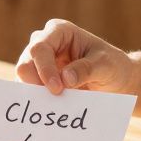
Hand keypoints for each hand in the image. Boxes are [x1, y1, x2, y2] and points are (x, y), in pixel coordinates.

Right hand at [16, 19, 135, 94]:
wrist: (116, 80)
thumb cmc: (112, 66)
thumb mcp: (106, 65)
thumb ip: (86, 69)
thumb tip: (64, 79)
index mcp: (59, 31)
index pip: (40, 48)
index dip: (44, 69)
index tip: (57, 89)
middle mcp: (44, 43)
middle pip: (26, 63)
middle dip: (37, 83)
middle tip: (56, 99)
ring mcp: (39, 62)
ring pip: (24, 80)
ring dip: (38, 95)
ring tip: (58, 105)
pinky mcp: (38, 80)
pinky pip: (30, 92)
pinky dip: (39, 102)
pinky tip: (53, 109)